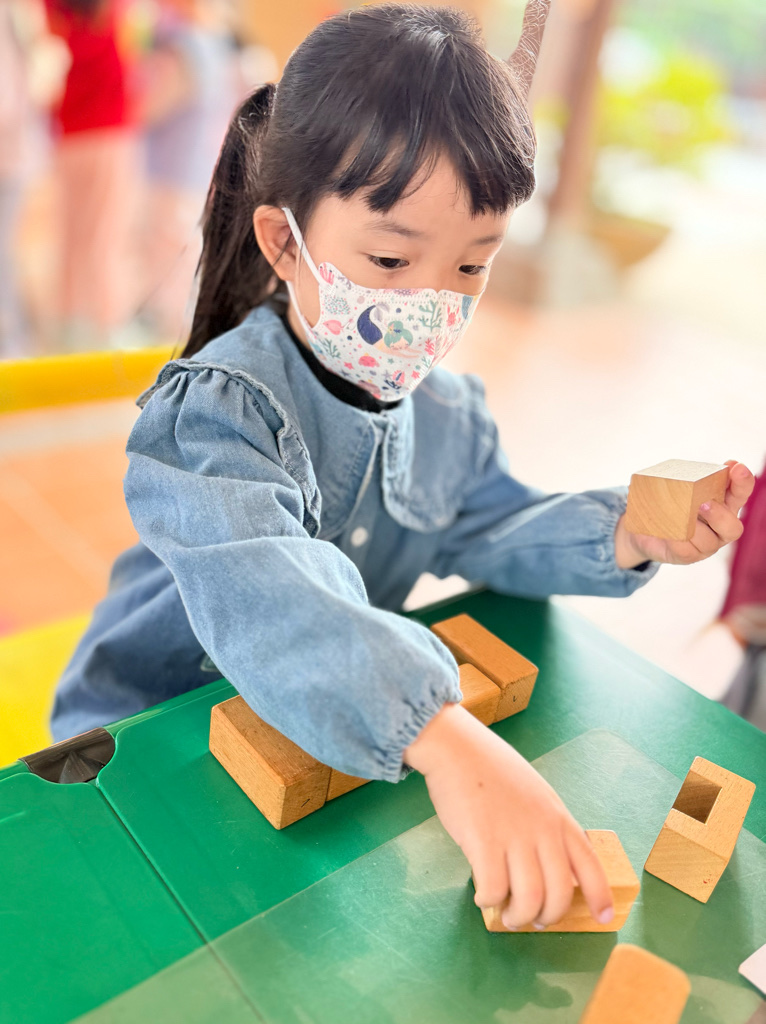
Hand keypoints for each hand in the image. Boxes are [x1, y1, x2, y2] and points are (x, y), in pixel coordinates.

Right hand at [404, 703, 613, 928]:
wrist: (458, 749)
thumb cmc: (492, 769)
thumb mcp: (535, 794)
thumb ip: (546, 826)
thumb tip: (546, 865)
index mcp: (558, 818)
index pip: (590, 865)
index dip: (599, 896)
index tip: (603, 917)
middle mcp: (542, 830)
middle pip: (559, 894)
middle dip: (547, 917)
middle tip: (531, 920)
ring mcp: (514, 837)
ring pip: (529, 900)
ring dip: (518, 916)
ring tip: (506, 914)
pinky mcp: (484, 842)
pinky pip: (494, 890)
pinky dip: (489, 901)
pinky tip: (482, 895)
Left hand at [615, 460, 753, 567]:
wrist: (644, 530)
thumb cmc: (667, 504)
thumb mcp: (676, 487)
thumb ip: (688, 477)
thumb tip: (692, 469)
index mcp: (723, 504)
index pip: (740, 493)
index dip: (742, 483)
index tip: (737, 469)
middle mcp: (719, 527)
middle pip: (733, 527)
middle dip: (720, 515)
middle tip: (703, 503)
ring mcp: (706, 545)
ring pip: (709, 542)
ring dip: (695, 529)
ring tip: (681, 517)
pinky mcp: (688, 556)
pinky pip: (686, 551)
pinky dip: (677, 540)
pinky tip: (667, 531)